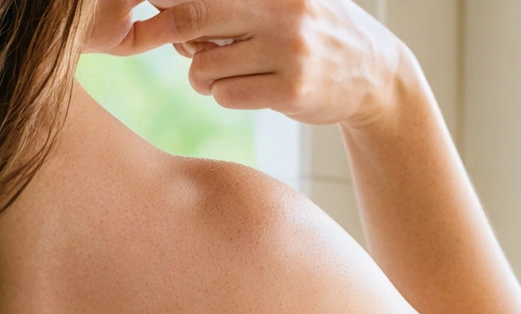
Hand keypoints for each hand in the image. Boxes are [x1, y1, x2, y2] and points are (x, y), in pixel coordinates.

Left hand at [83, 0, 408, 126]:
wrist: (372, 75)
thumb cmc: (311, 34)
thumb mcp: (279, 3)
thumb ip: (231, 4)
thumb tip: (164, 8)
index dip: (166, 0)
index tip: (149, 8)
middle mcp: (280, 10)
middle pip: (192, 18)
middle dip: (168, 34)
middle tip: (171, 43)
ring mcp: (288, 52)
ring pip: (206, 68)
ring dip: (201, 75)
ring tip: (222, 71)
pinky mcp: (292, 91)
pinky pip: (229, 96)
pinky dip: (223, 95)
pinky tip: (243, 89)